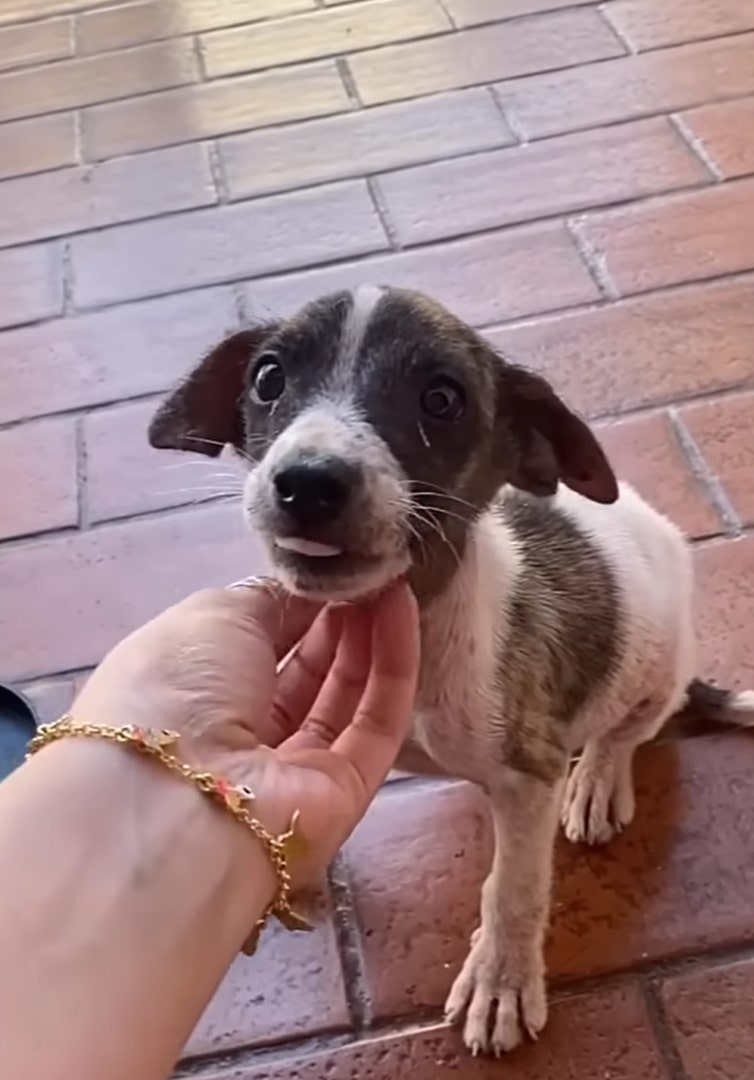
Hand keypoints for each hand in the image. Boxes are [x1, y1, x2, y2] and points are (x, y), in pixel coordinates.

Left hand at [73, 580, 419, 881]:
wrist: (182, 799)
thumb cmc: (179, 688)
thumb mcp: (210, 616)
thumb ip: (263, 599)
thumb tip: (300, 593)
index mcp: (195, 689)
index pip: (257, 640)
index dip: (297, 603)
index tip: (333, 565)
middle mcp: (241, 730)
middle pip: (304, 668)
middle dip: (338, 616)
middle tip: (371, 568)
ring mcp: (295, 766)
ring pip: (345, 694)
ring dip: (369, 634)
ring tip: (393, 580)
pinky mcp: (345, 791)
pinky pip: (377, 722)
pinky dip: (394, 665)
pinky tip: (404, 611)